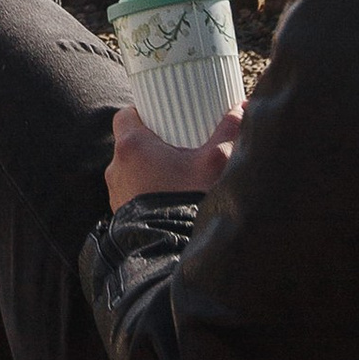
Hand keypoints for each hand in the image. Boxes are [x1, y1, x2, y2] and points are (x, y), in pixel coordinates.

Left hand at [106, 96, 241, 211]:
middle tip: (176, 145)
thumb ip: (229, 131)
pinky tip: (169, 197)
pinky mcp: (121, 215)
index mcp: (132, 147)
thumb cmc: (189, 202)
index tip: (162, 117)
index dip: (142, 113)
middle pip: (130, 143)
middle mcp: (117, 168)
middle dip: (151, 143)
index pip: (126, 115)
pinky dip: (146, 191)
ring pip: (130, 170)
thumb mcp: (215, 163)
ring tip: (177, 173)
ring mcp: (117, 193)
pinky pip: (131, 193)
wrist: (172, 251)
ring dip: (149, 169)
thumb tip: (242, 108)